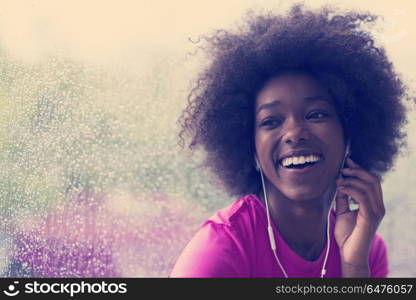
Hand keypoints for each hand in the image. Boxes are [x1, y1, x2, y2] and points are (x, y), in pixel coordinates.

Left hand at [334, 157, 384, 276]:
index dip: (360, 169)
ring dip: (352, 179)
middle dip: (358, 170)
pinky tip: (340, 187)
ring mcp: (376, 212)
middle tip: (343, 167)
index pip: (372, 181)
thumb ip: (343, 198)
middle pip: (373, 180)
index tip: (347, 162)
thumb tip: (340, 183)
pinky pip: (363, 197)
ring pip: (369, 186)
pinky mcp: (370, 218)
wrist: (349, 254)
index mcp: (374, 204)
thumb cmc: (346, 235)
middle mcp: (378, 207)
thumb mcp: (342, 212)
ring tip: (339, 178)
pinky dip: (351, 189)